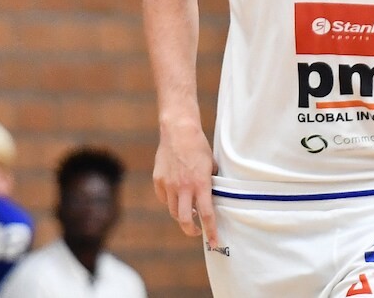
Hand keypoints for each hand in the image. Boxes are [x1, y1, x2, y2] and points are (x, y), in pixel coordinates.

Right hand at [152, 125, 218, 246]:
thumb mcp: (211, 165)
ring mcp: (169, 184)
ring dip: (182, 215)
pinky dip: (171, 202)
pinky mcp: (158, 180)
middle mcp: (183, 187)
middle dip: (192, 230)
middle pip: (185, 220)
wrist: (178, 130)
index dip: (211, 231)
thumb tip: (215, 195)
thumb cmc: (198, 146)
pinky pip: (165, 199)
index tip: (215, 243)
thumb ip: (212, 182)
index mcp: (200, 184)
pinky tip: (177, 196)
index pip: (207, 214)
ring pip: (174, 211)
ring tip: (190, 212)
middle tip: (197, 232)